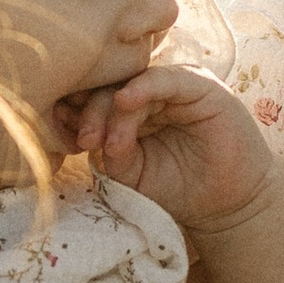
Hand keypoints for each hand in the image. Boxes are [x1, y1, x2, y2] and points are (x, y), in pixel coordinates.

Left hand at [71, 66, 272, 235]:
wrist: (226, 204)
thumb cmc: (178, 188)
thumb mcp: (132, 175)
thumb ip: (109, 154)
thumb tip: (88, 136)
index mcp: (131, 107)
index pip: (95, 97)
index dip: (75, 111)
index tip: (57, 132)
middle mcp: (151, 90)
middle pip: (109, 85)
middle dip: (90, 111)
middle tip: (84, 140)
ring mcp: (175, 85)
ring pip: (132, 80)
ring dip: (111, 107)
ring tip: (101, 138)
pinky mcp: (201, 85)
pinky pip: (166, 77)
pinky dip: (143, 87)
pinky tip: (125, 102)